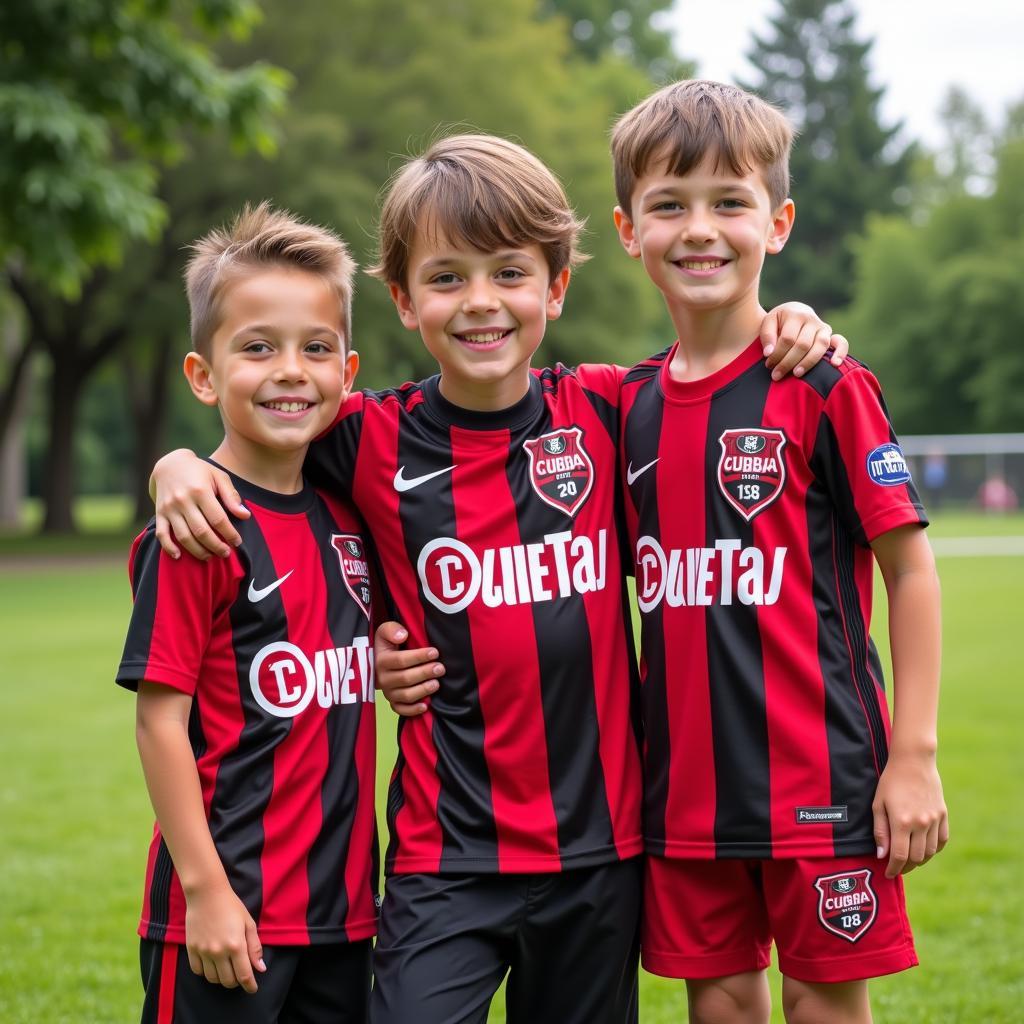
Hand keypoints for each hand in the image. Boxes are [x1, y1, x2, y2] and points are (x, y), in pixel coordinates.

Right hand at [153, 449, 249, 559]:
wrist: (170, 464)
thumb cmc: (200, 471)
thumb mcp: (219, 477)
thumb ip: (231, 496)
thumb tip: (245, 516)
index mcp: (200, 491)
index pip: (218, 519)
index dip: (229, 533)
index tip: (237, 542)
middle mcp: (183, 501)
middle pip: (201, 531)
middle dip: (216, 546)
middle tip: (226, 553)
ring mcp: (169, 508)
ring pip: (183, 536)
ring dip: (197, 551)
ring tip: (210, 556)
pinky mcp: (159, 513)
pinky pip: (161, 534)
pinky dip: (169, 547)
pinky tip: (178, 556)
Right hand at [184, 882, 265, 992]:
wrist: (207, 894)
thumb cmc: (231, 906)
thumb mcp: (248, 923)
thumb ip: (255, 947)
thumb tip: (260, 968)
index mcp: (236, 945)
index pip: (244, 975)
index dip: (250, 985)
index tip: (253, 989)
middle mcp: (219, 951)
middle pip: (228, 980)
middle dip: (236, 981)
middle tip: (239, 974)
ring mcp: (204, 951)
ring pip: (213, 979)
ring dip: (221, 978)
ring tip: (226, 969)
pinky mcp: (191, 949)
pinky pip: (198, 971)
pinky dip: (206, 972)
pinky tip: (212, 964)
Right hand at [374, 621, 443, 716]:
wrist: (380, 660)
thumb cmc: (389, 644)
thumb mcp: (386, 631)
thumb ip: (391, 629)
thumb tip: (402, 635)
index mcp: (381, 661)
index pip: (401, 660)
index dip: (419, 657)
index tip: (434, 652)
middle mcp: (382, 679)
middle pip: (405, 678)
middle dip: (425, 673)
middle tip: (440, 668)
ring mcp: (388, 692)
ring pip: (406, 695)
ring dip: (423, 690)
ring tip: (437, 683)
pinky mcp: (393, 703)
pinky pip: (402, 710)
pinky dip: (413, 710)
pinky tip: (426, 705)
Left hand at [761, 302, 848, 379]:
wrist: (794, 312)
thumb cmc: (779, 321)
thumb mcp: (768, 322)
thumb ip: (767, 336)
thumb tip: (769, 353)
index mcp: (796, 315)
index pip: (787, 339)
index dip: (777, 354)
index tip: (768, 365)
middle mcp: (812, 320)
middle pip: (802, 345)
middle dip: (788, 362)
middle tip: (776, 375)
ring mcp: (823, 328)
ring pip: (820, 346)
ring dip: (808, 362)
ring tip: (796, 374)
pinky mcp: (830, 335)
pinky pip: (841, 343)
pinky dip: (840, 353)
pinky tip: (835, 364)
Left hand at [872, 750, 948, 878]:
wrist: (914, 762)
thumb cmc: (891, 781)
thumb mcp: (878, 804)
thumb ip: (880, 831)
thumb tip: (882, 855)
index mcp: (902, 822)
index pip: (900, 856)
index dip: (893, 868)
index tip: (888, 874)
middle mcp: (921, 824)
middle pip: (916, 858)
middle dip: (905, 867)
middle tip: (897, 867)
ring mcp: (935, 820)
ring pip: (930, 852)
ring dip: (919, 860)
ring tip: (909, 860)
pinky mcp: (943, 815)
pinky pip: (942, 841)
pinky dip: (933, 850)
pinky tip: (924, 849)